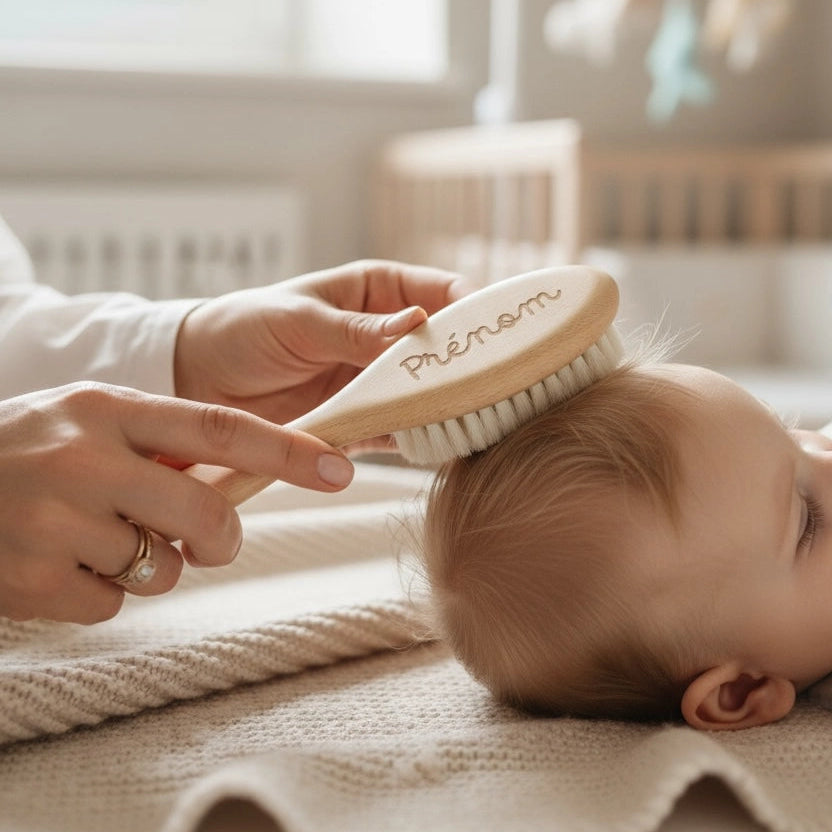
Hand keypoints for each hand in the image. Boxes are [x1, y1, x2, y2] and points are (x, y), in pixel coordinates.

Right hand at [0, 382, 355, 622]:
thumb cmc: (24, 453)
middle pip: (207, 515)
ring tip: (98, 539)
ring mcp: (53, 522)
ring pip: (164, 569)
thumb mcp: (88, 421)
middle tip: (210, 540)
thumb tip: (245, 474)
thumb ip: (160, 442)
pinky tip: (62, 564)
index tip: (342, 469)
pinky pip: (114, 605)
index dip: (288, 451)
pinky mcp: (31, 581)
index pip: (218, 428)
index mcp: (107, 408)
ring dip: (151, 565)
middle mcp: (83, 459)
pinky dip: (103, 593)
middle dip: (224, 538)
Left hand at [173, 260, 470, 429]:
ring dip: (449, 403)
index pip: (442, 295)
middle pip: (445, 348)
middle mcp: (386, 336)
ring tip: (475, 416)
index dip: (474, 311)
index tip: (498, 334)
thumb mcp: (299, 320)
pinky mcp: (362, 420)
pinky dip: (419, 434)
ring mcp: (377, 379)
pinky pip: (402, 427)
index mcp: (378, 291)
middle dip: (470, 364)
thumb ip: (358, 330)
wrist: (197, 379)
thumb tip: (419, 324)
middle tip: (497, 383)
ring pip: (430, 390)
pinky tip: (436, 440)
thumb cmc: (246, 327)